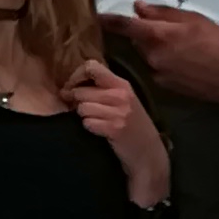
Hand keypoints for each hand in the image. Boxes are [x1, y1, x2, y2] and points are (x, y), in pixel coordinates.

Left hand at [65, 57, 170, 201]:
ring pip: (82, 107)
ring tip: (95, 121)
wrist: (148, 152)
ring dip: (83, 116)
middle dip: (75, 101)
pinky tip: (99, 131)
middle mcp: (121, 95)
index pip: (92, 67)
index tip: (72, 88)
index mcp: (122, 84)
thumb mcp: (123, 100)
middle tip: (81, 109)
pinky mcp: (114, 128)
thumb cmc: (132, 125)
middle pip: (81, 91)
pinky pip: (87, 123)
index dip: (76, 76)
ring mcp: (118, 112)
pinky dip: (89, 127)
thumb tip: (70, 86)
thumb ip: (103, 89)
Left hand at [109, 1, 218, 110]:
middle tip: (167, 30)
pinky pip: (156, 68)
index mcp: (160, 36)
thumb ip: (163, 14)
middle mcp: (153, 56)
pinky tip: (183, 62)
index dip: (109, 21)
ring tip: (181, 47)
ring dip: (155, 49)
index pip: (126, 26)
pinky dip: (162, 62)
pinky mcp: (164, 86)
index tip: (96, 17)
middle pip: (137, 41)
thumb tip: (139, 8)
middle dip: (145, 34)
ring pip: (147, 55)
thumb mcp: (194, 19)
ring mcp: (157, 73)